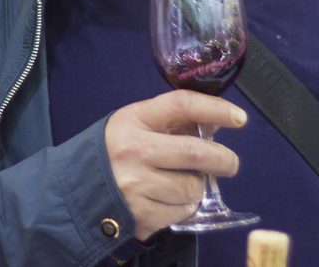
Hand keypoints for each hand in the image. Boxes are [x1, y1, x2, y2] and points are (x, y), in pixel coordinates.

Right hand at [105, 90, 246, 240]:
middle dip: (223, 159)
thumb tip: (217, 119)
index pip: (181, 105)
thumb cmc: (115, 151)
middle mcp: (134, 150)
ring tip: (181, 183)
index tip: (239, 118)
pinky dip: (184, 207)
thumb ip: (174, 121)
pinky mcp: (141, 214)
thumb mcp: (137, 125)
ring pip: (192, 187)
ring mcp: (136, 185)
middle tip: (229, 164)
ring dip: (197, 187)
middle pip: (195, 152)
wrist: (79, 189)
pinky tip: (168, 200)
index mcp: (133, 120)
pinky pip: (182, 211)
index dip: (215, 108)